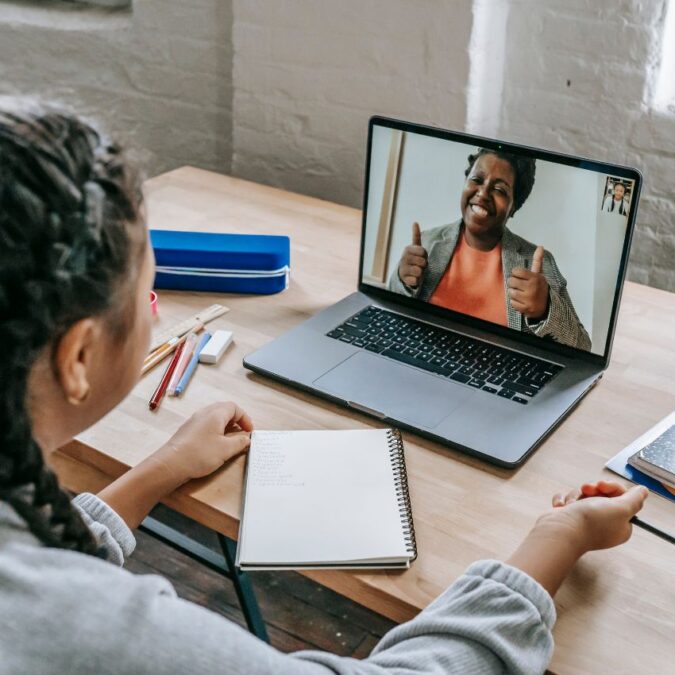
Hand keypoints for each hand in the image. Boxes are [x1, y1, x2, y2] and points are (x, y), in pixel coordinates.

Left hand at [152, 401, 252, 485]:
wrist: (171, 464)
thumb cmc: (200, 454)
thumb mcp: (226, 450)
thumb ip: (239, 442)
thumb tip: (247, 439)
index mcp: (215, 414)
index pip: (234, 407)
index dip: (245, 418)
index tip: (249, 431)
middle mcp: (204, 413)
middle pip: (224, 409)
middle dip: (236, 419)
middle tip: (242, 432)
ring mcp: (194, 421)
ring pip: (214, 417)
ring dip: (225, 425)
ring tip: (230, 438)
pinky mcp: (188, 430)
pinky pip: (206, 424)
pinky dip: (215, 430)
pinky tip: (215, 443)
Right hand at [397, 222, 427, 288]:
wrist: (404, 274)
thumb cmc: (413, 260)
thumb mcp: (415, 248)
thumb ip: (416, 236)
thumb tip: (415, 222)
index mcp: (408, 249)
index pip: (423, 251)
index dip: (425, 255)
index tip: (421, 256)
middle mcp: (404, 258)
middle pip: (423, 262)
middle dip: (424, 265)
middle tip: (419, 265)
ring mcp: (403, 269)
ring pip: (420, 271)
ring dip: (421, 273)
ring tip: (416, 272)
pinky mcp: (404, 279)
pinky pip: (416, 280)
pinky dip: (417, 280)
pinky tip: (413, 278)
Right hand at [506, 480, 647, 596]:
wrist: (561, 530)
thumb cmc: (591, 522)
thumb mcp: (621, 509)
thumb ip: (635, 499)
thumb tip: (643, 491)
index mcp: (620, 525)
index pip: (622, 499)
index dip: (612, 488)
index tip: (603, 486)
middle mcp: (604, 524)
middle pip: (602, 495)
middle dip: (592, 489)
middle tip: (587, 489)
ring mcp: (585, 521)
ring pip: (583, 496)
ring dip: (576, 495)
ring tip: (572, 504)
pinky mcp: (569, 518)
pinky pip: (568, 501)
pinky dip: (564, 501)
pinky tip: (562, 507)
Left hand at [507, 245, 549, 320]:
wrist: (546, 306)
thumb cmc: (539, 287)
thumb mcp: (539, 274)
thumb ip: (537, 261)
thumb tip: (540, 246)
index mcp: (535, 278)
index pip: (516, 271)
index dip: (516, 273)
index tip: (521, 277)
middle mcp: (532, 288)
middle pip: (511, 281)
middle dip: (513, 283)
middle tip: (520, 286)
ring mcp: (529, 299)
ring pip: (510, 292)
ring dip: (514, 293)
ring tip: (521, 294)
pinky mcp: (525, 308)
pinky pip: (512, 303)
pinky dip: (515, 303)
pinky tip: (522, 301)